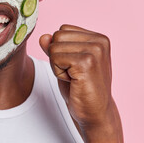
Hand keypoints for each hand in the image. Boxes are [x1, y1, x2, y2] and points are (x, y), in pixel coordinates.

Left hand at [39, 24, 122, 141]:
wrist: (94, 113)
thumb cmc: (80, 89)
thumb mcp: (64, 63)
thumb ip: (55, 47)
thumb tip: (43, 36)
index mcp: (98, 38)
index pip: (62, 30)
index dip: (61, 49)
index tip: (74, 66)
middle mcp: (99, 41)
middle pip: (57, 36)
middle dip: (57, 56)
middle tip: (73, 73)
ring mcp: (95, 50)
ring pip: (54, 47)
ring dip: (57, 66)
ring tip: (74, 77)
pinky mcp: (87, 62)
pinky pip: (55, 58)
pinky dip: (58, 73)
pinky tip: (73, 82)